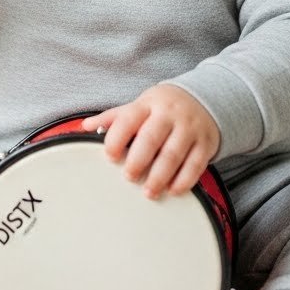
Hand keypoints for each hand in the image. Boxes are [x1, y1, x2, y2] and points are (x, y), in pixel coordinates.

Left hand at [83, 85, 219, 198]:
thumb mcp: (140, 105)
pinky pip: (196, 164)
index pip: (129, 119)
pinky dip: (184, 180)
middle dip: (138, 160)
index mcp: (148, 104)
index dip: (117, 138)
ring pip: (174, 154)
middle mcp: (169, 115)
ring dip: (160, 176)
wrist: (205, 98)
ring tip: (149, 191)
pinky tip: (173, 190)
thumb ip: (115, 117)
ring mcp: (189, 129)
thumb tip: (85, 126)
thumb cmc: (164, 107)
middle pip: (152, 138)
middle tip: (129, 177)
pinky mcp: (205, 144)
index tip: (110, 156)